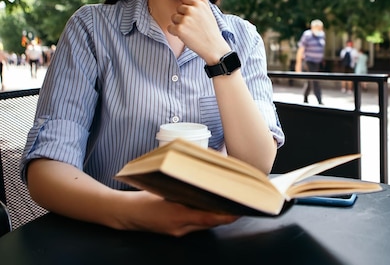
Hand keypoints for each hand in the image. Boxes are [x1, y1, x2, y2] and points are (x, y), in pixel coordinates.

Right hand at [119, 190, 238, 236]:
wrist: (126, 213)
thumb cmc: (144, 198)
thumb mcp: (165, 190)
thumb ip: (185, 187)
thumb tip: (204, 179)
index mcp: (178, 216)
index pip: (208, 218)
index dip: (226, 215)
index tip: (240, 210)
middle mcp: (180, 228)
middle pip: (210, 222)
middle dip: (225, 214)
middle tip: (240, 202)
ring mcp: (178, 231)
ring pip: (204, 224)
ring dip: (217, 215)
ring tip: (230, 203)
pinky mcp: (176, 231)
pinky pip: (196, 225)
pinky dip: (205, 217)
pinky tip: (212, 207)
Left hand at [168, 0, 230, 63]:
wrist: (213, 47)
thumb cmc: (210, 29)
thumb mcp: (209, 11)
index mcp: (198, 3)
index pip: (183, 0)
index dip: (188, 10)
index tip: (195, 18)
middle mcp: (191, 9)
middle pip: (178, 9)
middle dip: (183, 17)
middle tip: (194, 26)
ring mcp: (185, 19)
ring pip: (173, 18)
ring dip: (179, 25)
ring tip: (191, 31)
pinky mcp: (180, 29)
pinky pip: (170, 28)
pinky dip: (175, 33)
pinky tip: (186, 36)